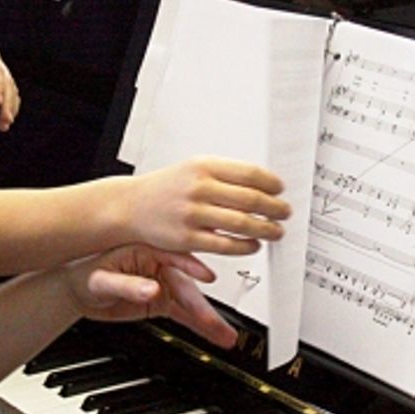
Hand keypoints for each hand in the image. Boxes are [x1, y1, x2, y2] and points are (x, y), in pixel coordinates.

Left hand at [66, 245, 236, 346]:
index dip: (191, 267)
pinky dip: (199, 325)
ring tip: (227, 336)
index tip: (207, 277)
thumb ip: (127, 285)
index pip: (174, 257)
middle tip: (216, 323)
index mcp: (147, 249)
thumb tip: (151, 289)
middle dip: (203, 306)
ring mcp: (162, 284)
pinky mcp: (161, 300)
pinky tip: (215, 334)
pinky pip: (184, 314)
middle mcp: (160, 265)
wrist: (73, 289)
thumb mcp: (101, 279)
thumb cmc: (83, 274)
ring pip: (191, 302)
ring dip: (208, 319)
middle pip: (187, 286)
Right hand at [127, 157, 288, 255]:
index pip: (250, 173)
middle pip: (251, 199)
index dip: (272, 184)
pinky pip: (226, 245)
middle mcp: (199, 188)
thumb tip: (263, 184)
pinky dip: (246, 247)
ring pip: (242, 224)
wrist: (130, 206)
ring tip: (275, 231)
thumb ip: (224, 174)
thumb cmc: (166, 188)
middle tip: (285, 212)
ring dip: (266, 229)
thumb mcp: (192, 168)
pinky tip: (254, 245)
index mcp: (204, 166)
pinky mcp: (188, 239)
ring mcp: (193, 214)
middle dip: (275, 208)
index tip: (280, 190)